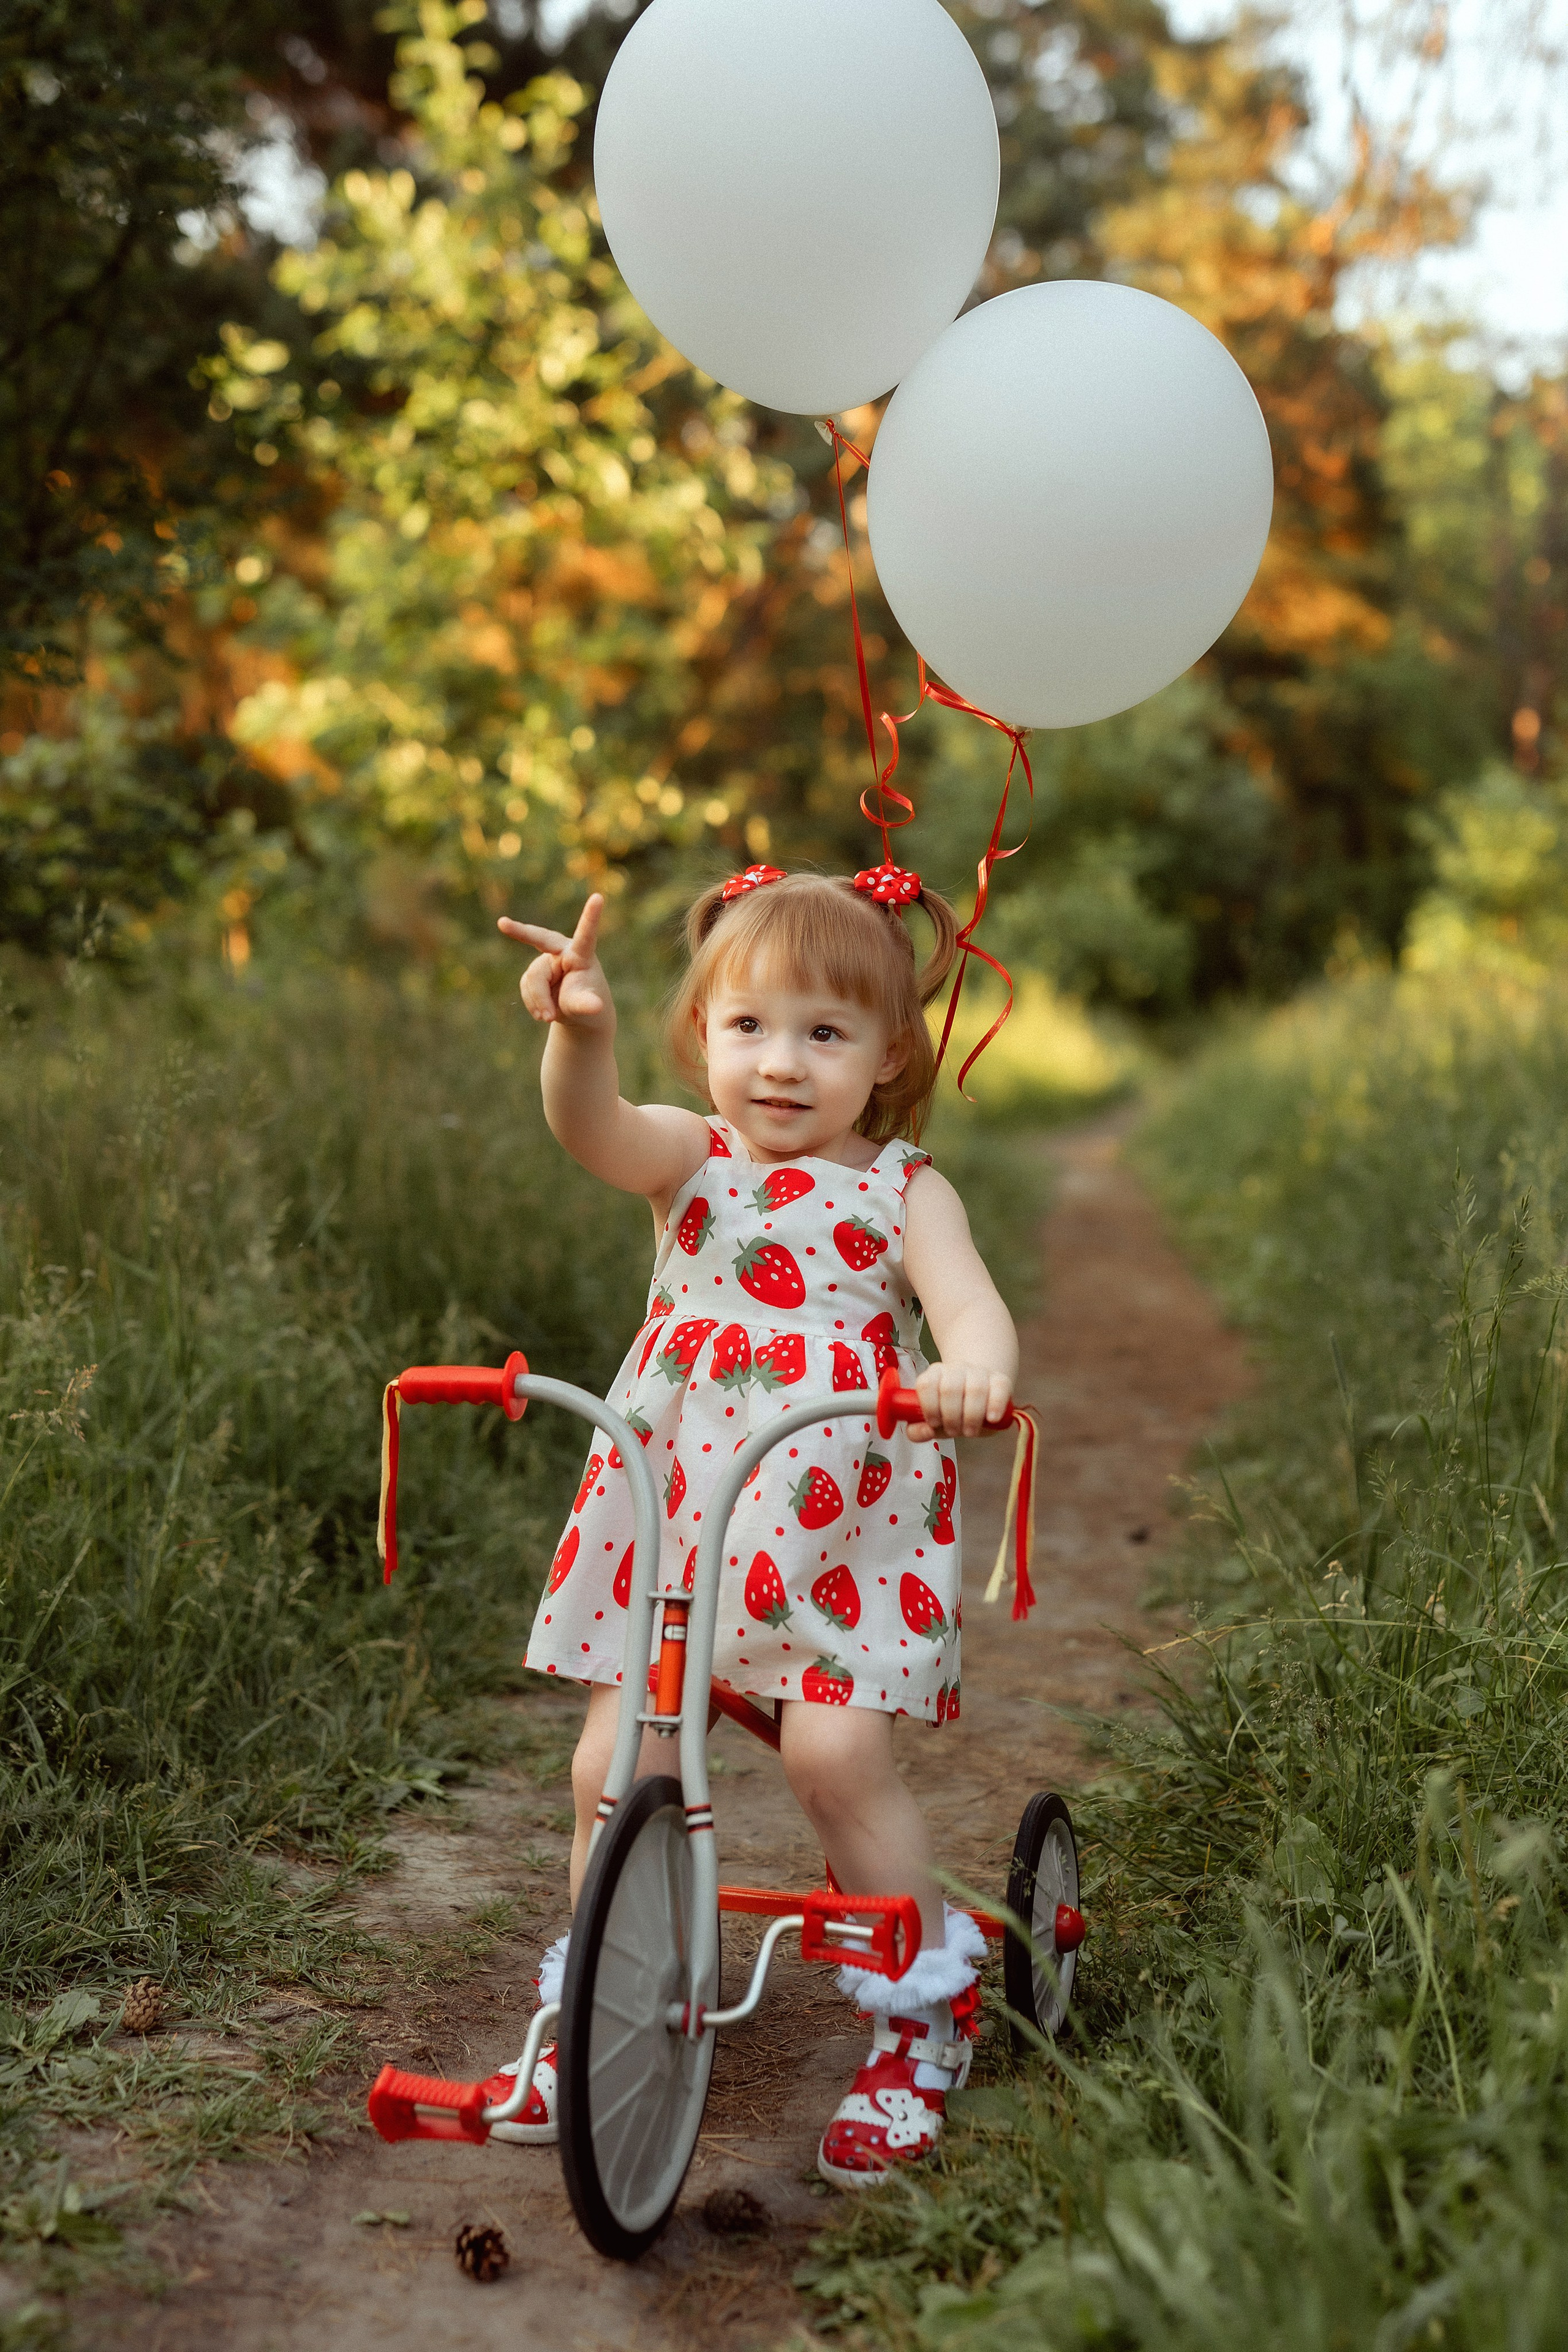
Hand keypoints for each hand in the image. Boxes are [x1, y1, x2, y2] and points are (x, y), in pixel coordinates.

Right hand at [498, 895, 610, 1029]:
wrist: (579, 1014)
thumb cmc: (589, 1005)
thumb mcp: (589, 1008)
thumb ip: (587, 1004)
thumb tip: (595, 1006)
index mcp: (582, 955)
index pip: (586, 935)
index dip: (590, 917)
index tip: (599, 897)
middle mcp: (563, 952)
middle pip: (540, 944)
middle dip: (521, 932)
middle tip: (503, 924)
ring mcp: (547, 961)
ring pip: (532, 977)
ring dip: (537, 1000)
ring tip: (548, 1018)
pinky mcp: (536, 972)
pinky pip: (526, 987)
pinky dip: (532, 1003)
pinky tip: (542, 1014)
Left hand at [909, 1364, 1012, 1441]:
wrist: (981, 1398)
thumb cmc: (954, 1412)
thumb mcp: (935, 1423)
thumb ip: (918, 1431)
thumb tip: (926, 1431)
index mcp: (935, 1374)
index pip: (927, 1384)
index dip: (930, 1407)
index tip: (935, 1423)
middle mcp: (956, 1369)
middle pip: (950, 1388)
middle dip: (951, 1416)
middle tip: (954, 1431)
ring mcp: (980, 1372)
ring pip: (975, 1388)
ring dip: (971, 1416)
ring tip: (970, 1431)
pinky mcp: (1000, 1379)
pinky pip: (999, 1387)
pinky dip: (995, 1404)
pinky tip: (991, 1418)